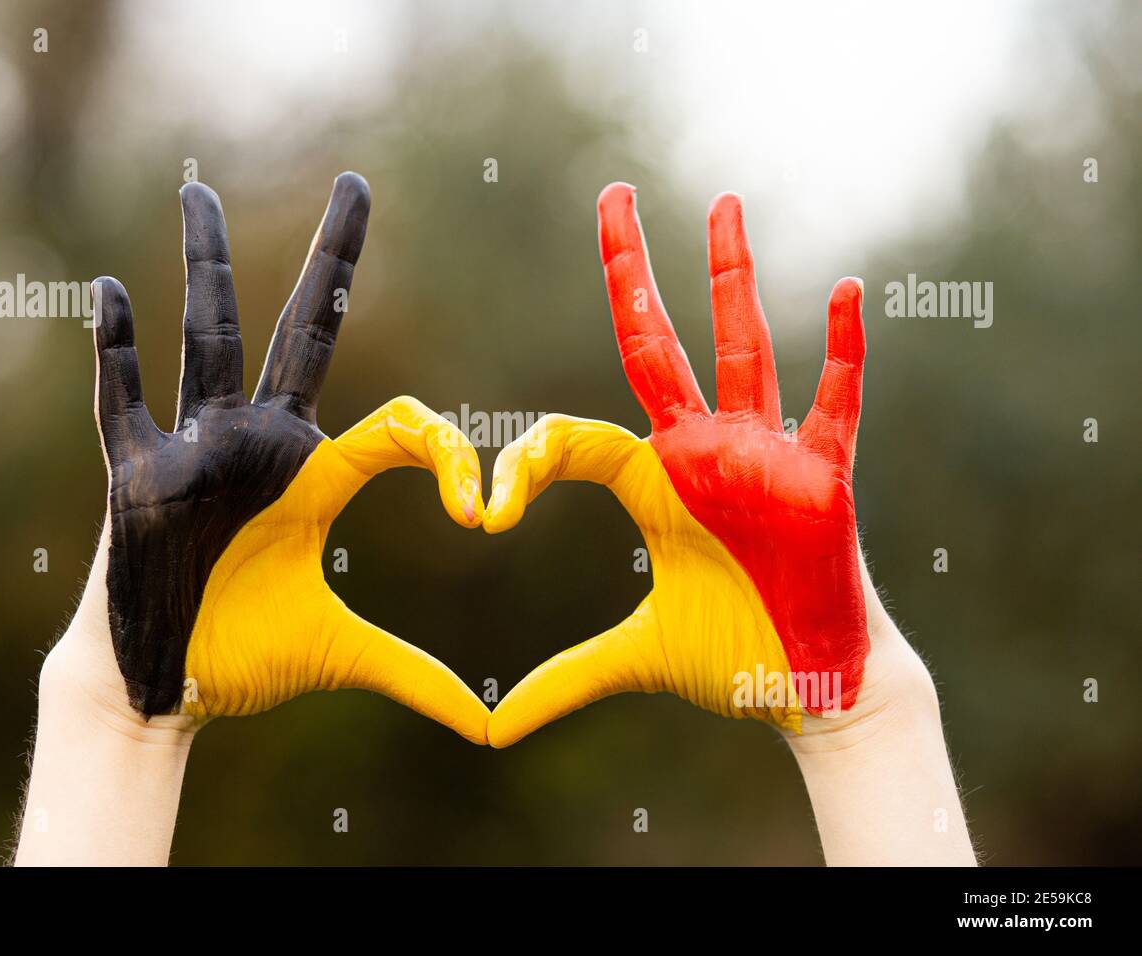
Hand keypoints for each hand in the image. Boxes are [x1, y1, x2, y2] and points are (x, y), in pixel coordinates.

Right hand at [49, 174, 487, 743]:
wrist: (165, 683)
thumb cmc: (245, 653)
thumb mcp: (341, 654)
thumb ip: (412, 673)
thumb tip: (484, 725)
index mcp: (315, 475)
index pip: (396, 425)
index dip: (445, 454)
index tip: (484, 511)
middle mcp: (260, 444)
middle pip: (300, 332)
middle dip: (331, 257)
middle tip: (358, 181)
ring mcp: (196, 450)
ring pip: (205, 339)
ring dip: (204, 265)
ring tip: (198, 190)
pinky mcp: (135, 475)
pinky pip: (120, 402)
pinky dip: (114, 351)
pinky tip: (112, 290)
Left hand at [484, 183, 879, 745]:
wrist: (806, 683)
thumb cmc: (727, 656)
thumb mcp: (634, 658)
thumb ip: (566, 678)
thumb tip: (493, 726)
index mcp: (652, 482)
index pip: (575, 438)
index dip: (527, 463)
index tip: (486, 511)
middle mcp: (703, 452)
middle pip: (659, 343)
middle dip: (633, 271)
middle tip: (613, 194)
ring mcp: (764, 455)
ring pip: (744, 348)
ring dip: (731, 276)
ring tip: (721, 202)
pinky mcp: (822, 477)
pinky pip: (835, 402)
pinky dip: (841, 350)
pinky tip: (839, 289)